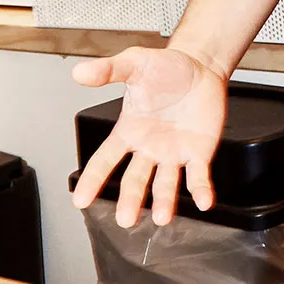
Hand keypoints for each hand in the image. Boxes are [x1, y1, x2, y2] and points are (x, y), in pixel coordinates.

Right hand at [70, 44, 229, 227]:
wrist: (200, 65)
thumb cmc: (166, 68)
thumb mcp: (135, 64)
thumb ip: (108, 70)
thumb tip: (80, 72)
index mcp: (129, 131)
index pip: (105, 160)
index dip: (92, 180)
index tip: (80, 199)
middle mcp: (149, 148)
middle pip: (135, 180)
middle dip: (130, 200)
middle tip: (126, 218)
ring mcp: (174, 153)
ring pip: (166, 184)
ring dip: (164, 201)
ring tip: (162, 217)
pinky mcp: (199, 153)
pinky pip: (198, 176)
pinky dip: (200, 190)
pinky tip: (203, 201)